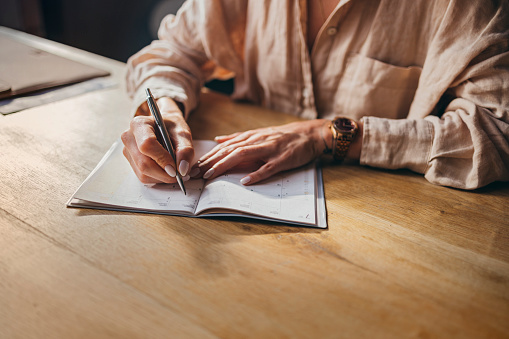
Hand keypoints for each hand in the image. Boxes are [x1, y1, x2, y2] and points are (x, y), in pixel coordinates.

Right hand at [121, 97, 193, 183]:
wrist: (164, 127)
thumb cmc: (172, 128)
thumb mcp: (183, 134)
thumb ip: (185, 150)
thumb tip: (182, 170)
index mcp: (139, 124)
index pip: (147, 145)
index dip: (162, 159)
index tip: (175, 168)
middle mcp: (129, 138)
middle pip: (143, 163)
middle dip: (164, 173)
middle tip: (179, 173)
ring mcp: (128, 151)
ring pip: (143, 174)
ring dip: (162, 176)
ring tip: (174, 169)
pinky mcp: (131, 163)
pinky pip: (144, 177)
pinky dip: (158, 178)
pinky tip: (165, 169)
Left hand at [191, 119, 331, 184]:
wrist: (309, 134)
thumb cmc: (283, 136)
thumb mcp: (259, 134)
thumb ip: (238, 138)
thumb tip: (218, 140)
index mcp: (250, 137)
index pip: (225, 147)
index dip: (208, 157)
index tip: (193, 167)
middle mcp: (257, 141)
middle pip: (229, 150)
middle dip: (210, 162)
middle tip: (195, 174)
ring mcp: (270, 149)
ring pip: (243, 155)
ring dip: (225, 165)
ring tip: (211, 175)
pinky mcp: (283, 159)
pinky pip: (268, 167)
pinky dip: (256, 174)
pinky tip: (245, 181)